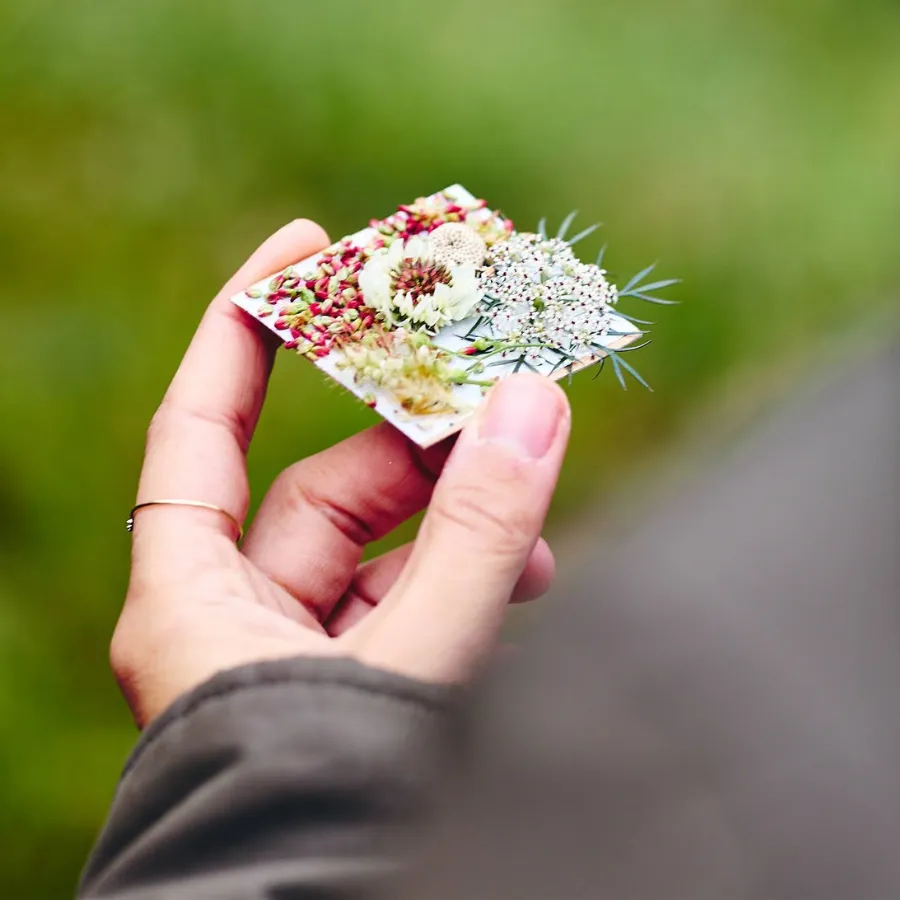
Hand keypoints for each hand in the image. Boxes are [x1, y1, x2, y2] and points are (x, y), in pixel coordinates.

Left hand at [111, 221, 570, 726]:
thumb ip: (474, 540)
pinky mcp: (344, 691)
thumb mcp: (412, 666)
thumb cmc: (333, 821)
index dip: (245, 328)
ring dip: (461, 527)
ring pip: (378, 556)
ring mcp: (289, 661)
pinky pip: (403, 610)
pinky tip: (528, 582)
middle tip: (505, 406)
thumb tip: (530, 405)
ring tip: (538, 522)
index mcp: (189, 608)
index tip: (307, 242)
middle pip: (323, 493)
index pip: (199, 428)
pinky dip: (464, 584)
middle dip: (421, 450)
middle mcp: (228, 626)